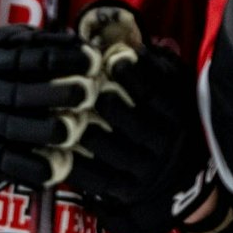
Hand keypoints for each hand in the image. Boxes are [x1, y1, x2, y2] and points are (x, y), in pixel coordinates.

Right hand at [0, 25, 98, 190]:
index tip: (91, 59)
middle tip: (87, 93)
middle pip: (17, 93)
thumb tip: (60, 37)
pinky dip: (27, 167)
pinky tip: (54, 168)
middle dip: (53, 94)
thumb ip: (17, 42)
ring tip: (71, 132)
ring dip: (42, 131)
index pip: (25, 57)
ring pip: (9, 127)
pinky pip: (2, 161)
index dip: (59, 58)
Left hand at [64, 4, 213, 232]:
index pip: (158, 95)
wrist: (178, 180)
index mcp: (177, 116)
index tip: (114, 60)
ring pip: (112, 151)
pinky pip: (97, 179)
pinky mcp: (125, 190)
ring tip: (63, 116)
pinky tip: (53, 148)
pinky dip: (73, 164)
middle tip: (84, 90)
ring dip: (84, 133)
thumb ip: (153, 68)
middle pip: (133, 123)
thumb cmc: (164, 119)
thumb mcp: (172, 91)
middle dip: (108, 105)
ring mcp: (144, 170)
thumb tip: (124, 43)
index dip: (136, 77)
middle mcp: (164, 144)